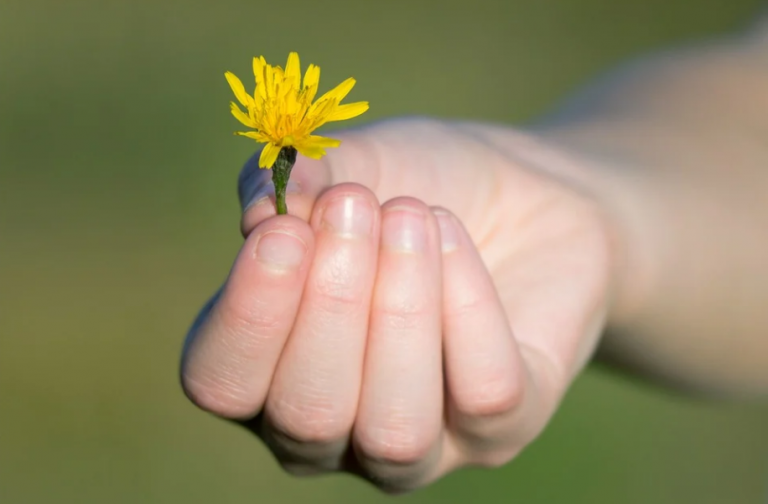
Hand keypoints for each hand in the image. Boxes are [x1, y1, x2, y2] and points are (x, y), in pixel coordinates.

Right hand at [181, 118, 615, 491]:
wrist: (522, 192)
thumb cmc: (418, 186)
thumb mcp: (353, 164)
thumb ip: (294, 182)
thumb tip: (259, 211)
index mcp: (268, 371)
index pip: (221, 383)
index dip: (248, 315)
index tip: (282, 229)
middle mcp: (334, 429)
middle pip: (307, 414)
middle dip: (332, 302)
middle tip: (355, 207)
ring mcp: (418, 446)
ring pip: (394, 429)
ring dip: (400, 309)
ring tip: (411, 216)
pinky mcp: (499, 432)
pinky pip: (483, 392)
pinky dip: (468, 303)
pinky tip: (453, 237)